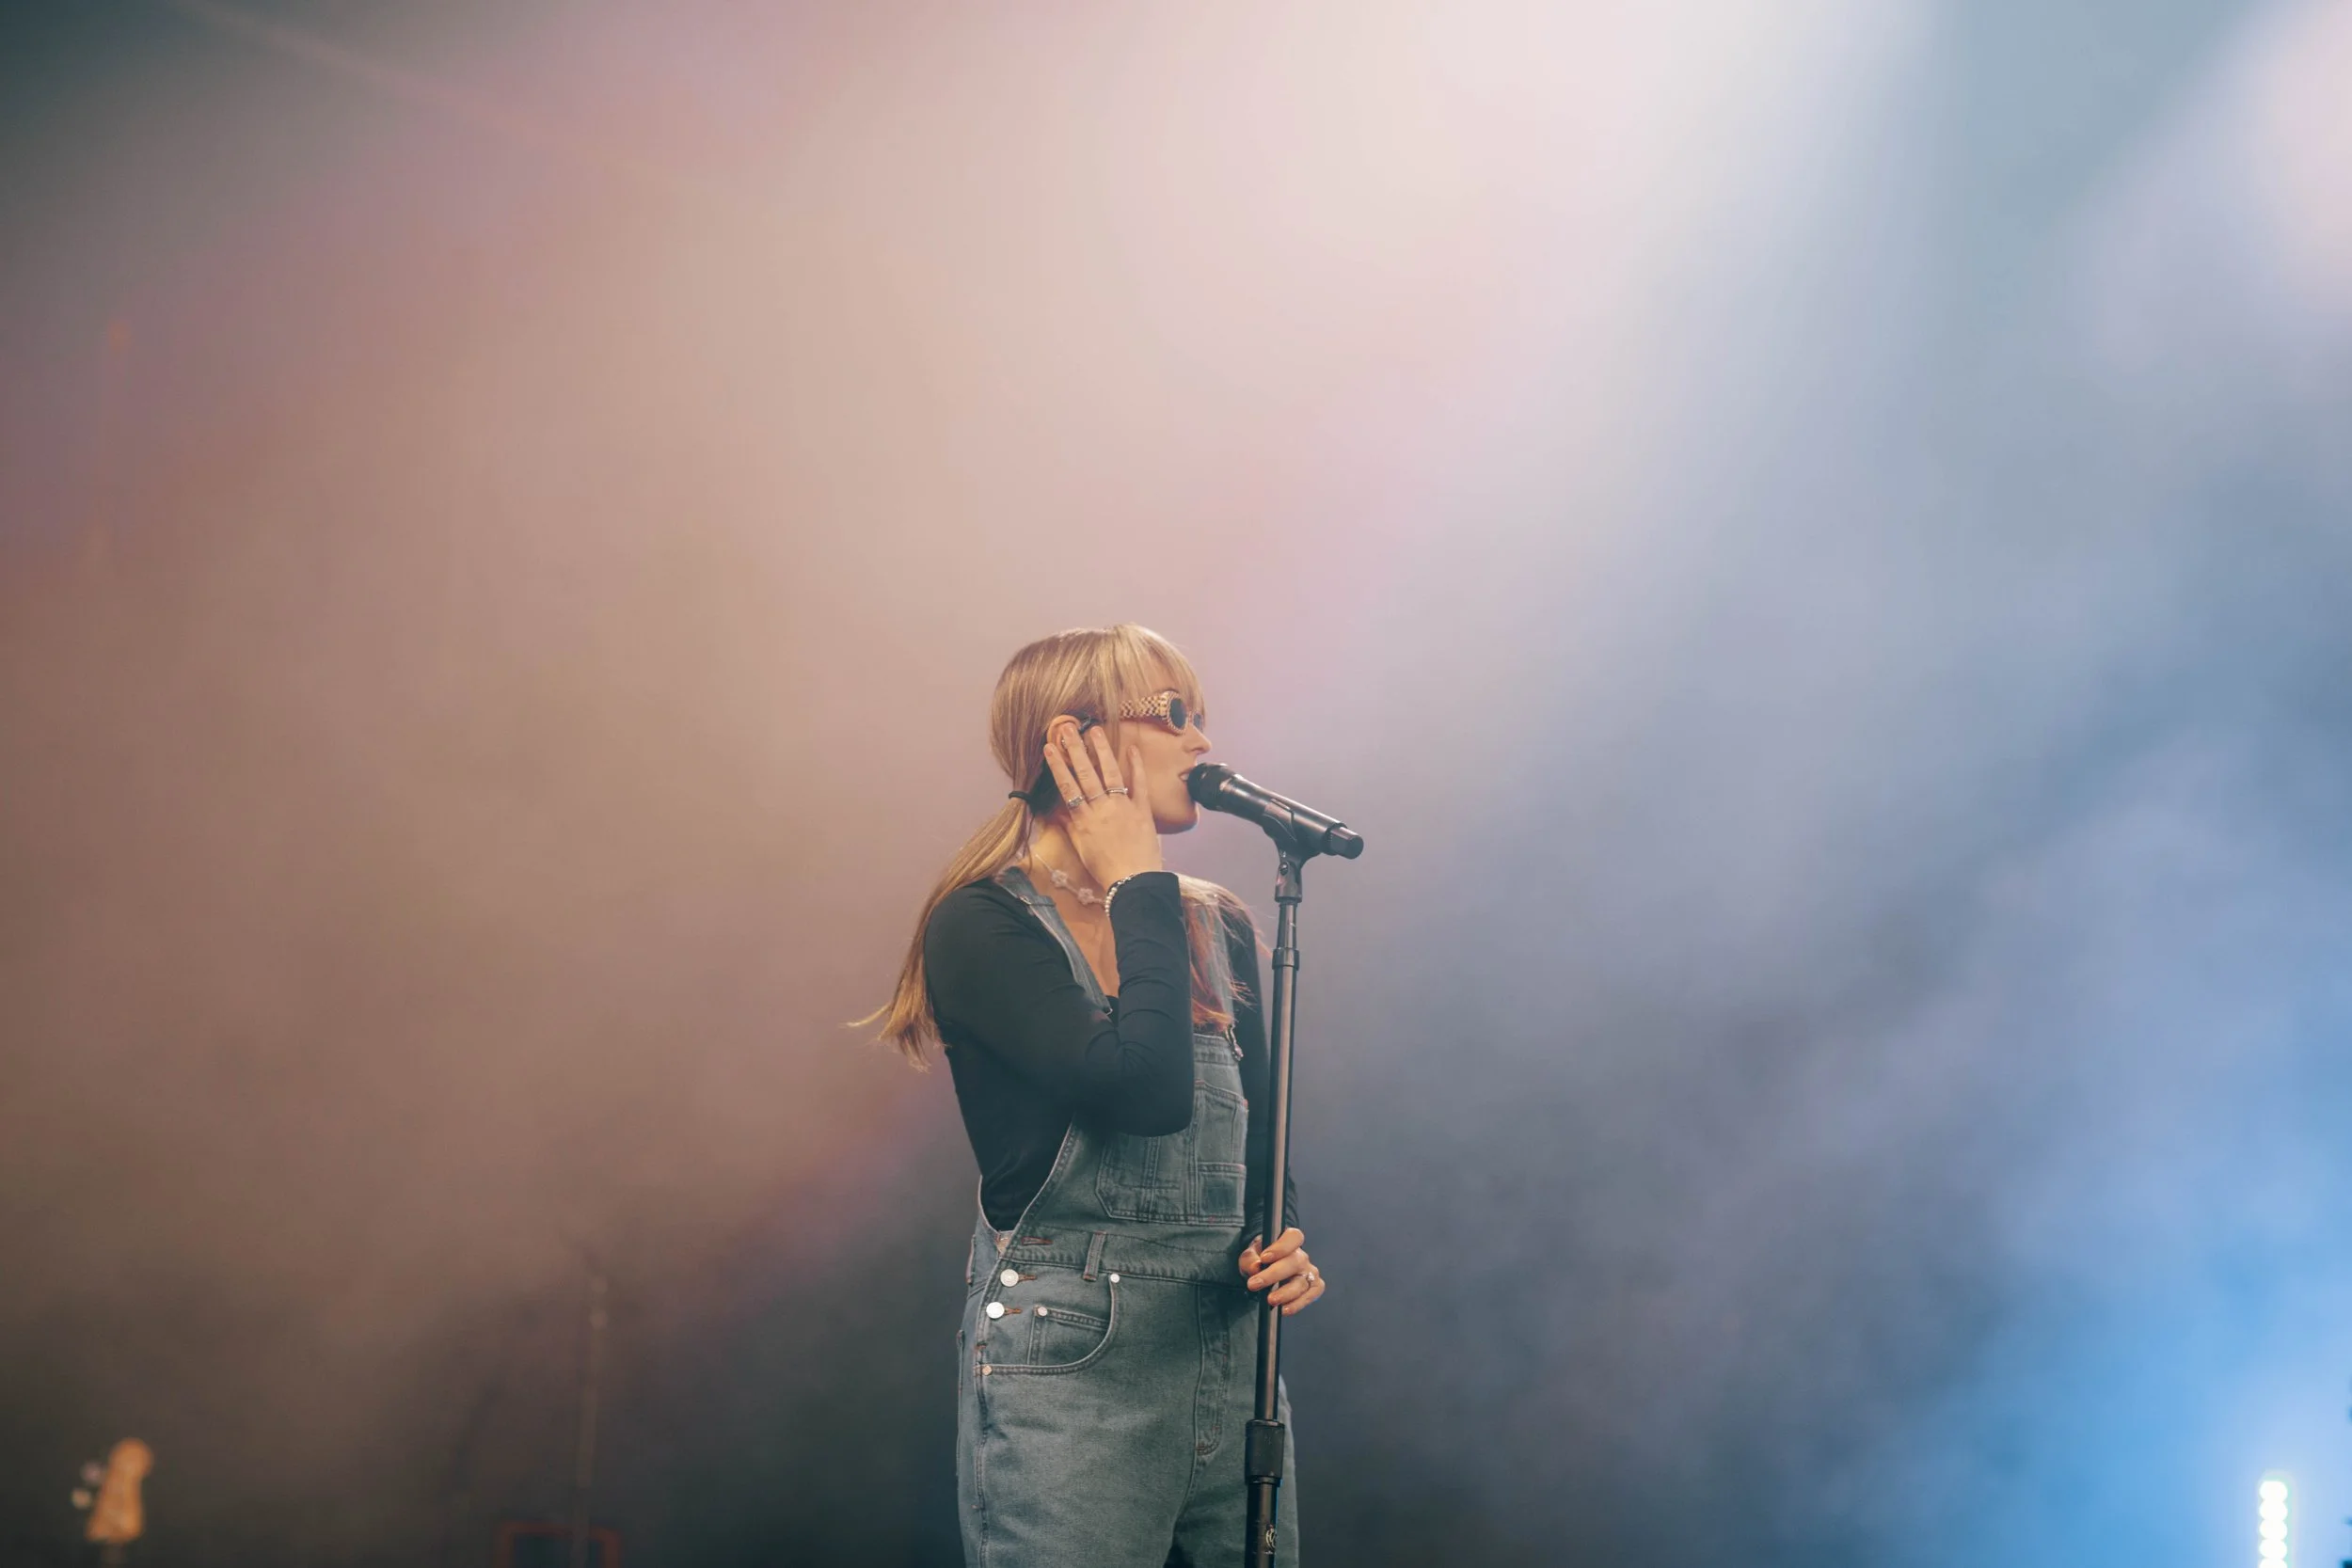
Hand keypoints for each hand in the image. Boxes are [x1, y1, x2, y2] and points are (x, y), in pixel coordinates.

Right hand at [1040, 718, 1163, 886]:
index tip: (1050, 747)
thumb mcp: (1081, 849)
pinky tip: (1132, 748)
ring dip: (1101, 750)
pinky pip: (1139, 783)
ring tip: (1094, 730)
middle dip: (1075, 749)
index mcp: (1084, 819)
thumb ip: (1070, 826)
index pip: (1067, 786)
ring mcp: (1123, 806)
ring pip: (1110, 773)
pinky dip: (1136, 765)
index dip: (1057, 765)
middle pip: (1086, 774)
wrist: (1134, 881)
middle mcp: (1101, 808)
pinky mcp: (1142, 809)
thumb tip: (1056, 811)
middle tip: (1068, 728)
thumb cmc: (1105, 869)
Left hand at [1240, 1228, 1324, 1315]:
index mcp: (1289, 1241)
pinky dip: (1298, 1304)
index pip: (1293, 1237)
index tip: (1264, 1258)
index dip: (1281, 1247)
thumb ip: (1250, 1260)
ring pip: (1302, 1282)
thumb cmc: (1260, 1261)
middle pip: (1295, 1262)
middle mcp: (1302, 1256)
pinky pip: (1310, 1295)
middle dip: (1274, 1275)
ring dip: (1285, 1293)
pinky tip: (1284, 1309)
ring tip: (1270, 1300)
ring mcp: (1310, 1272)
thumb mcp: (1250, 1256)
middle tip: (1254, 1284)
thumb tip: (1255, 1268)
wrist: (1265, 1273)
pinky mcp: (1314, 1287)